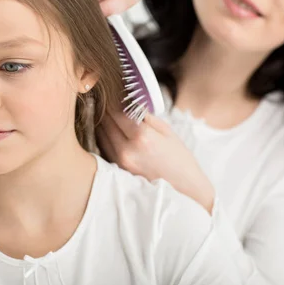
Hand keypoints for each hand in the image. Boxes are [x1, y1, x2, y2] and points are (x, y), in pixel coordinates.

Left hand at [96, 110, 215, 213]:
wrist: (183, 192)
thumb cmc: (179, 159)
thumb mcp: (167, 131)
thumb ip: (145, 115)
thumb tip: (128, 100)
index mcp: (142, 137)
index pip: (116, 110)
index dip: (113, 99)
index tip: (113, 92)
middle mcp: (126, 150)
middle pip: (105, 121)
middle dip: (106, 109)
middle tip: (107, 99)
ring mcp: (118, 162)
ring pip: (100, 134)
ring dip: (102, 122)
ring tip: (108, 114)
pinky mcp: (115, 171)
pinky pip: (103, 147)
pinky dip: (104, 136)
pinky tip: (111, 131)